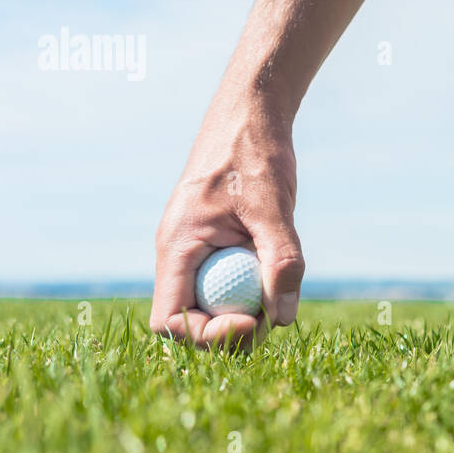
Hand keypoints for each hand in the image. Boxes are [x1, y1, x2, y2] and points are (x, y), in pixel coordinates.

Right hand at [150, 101, 304, 349]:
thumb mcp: (272, 208)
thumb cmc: (254, 153)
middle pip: (192, 323)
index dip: (207, 336)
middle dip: (230, 332)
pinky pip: (228, 287)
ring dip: (246, 311)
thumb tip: (283, 319)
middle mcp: (180, 257)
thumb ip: (281, 262)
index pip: (170, 322)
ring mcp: (197, 255)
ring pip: (212, 308)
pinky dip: (253, 290)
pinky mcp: (217, 250)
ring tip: (279, 288)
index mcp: (176, 248)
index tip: (250, 321)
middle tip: (272, 315)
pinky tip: (277, 270)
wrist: (252, 116)